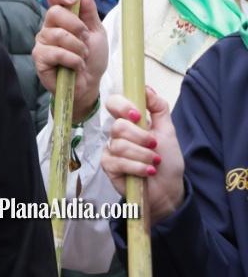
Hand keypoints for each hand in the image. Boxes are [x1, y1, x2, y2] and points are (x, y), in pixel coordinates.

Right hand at [32, 0, 107, 119]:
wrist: (90, 85)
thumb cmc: (92, 59)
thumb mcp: (96, 32)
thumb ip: (89, 10)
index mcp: (61, 18)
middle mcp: (48, 27)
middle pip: (54, 13)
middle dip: (76, 26)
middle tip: (85, 39)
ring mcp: (42, 43)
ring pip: (58, 34)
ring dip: (78, 47)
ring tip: (82, 56)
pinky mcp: (39, 59)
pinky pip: (55, 52)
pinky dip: (72, 59)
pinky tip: (76, 66)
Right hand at [101, 87, 184, 222]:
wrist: (168, 189)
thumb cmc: (167, 160)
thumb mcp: (168, 131)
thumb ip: (158, 108)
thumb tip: (146, 87)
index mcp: (129, 121)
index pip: (114, 103)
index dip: (123, 106)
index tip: (138, 116)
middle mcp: (117, 133)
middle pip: (118, 126)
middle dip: (141, 138)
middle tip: (154, 146)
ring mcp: (111, 149)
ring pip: (119, 145)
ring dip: (142, 155)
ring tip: (154, 162)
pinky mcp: (108, 166)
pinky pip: (117, 161)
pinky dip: (137, 167)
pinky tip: (147, 172)